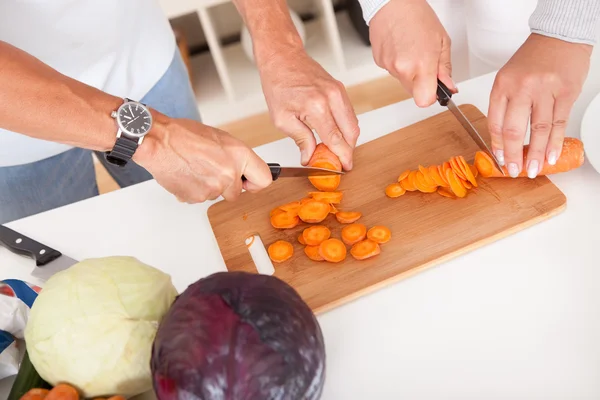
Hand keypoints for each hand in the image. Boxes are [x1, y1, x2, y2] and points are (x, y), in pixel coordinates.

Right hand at [133, 114, 272, 202]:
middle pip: (236, 193)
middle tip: (210, 170)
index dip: (255, 183)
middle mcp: (229, 174)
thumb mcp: (221, 139)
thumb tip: (242, 169)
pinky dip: (193, 189)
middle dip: (225, 186)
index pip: (264, 179)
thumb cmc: (184, 135)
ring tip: (194, 167)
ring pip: (216, 195)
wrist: (159, 141)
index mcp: (239, 155)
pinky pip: (199, 198)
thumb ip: (235, 157)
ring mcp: (213, 188)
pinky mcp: (197, 198)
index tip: (249, 183)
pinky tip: (186, 174)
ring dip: (207, 186)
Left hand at [257, 47, 358, 169]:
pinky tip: (335, 134)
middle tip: (340, 161)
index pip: (336, 139)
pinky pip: (349, 113)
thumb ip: (300, 139)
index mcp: (317, 106)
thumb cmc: (278, 84)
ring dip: (348, 139)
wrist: (282, 58)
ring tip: (335, 149)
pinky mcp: (339, 89)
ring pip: (353, 123)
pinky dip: (345, 126)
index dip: (342, 156)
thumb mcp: (282, 119)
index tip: (344, 167)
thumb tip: (310, 156)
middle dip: (348, 150)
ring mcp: (338, 91)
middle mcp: (332, 97)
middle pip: (351, 133)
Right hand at [369, 0, 456, 106]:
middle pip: (414, 93)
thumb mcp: (441, 41)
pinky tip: (401, 48)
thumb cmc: (417, 16)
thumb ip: (444, 68)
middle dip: (421, 82)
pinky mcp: (379, 63)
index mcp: (421, 64)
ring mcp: (389, 66)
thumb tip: (448, 86)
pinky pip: (393, 72)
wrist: (393, 3)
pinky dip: (398, 64)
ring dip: (409, 71)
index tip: (435, 89)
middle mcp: (403, 69)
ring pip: (403, 82)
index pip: (424, 100)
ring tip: (411, 50)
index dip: (431, 97)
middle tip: (424, 63)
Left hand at [488, 33, 591, 177]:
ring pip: (538, 130)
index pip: (495, 122)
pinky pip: (558, 123)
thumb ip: (504, 105)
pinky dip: (554, 143)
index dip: (497, 145)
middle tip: (514, 170)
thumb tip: (503, 139)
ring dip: (535, 154)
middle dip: (513, 155)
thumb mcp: (508, 77)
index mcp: (502, 85)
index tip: (499, 159)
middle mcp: (521, 88)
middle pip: (513, 130)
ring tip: (533, 169)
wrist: (559, 37)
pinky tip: (550, 155)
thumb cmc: (533, 59)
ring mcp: (544, 90)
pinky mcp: (565, 93)